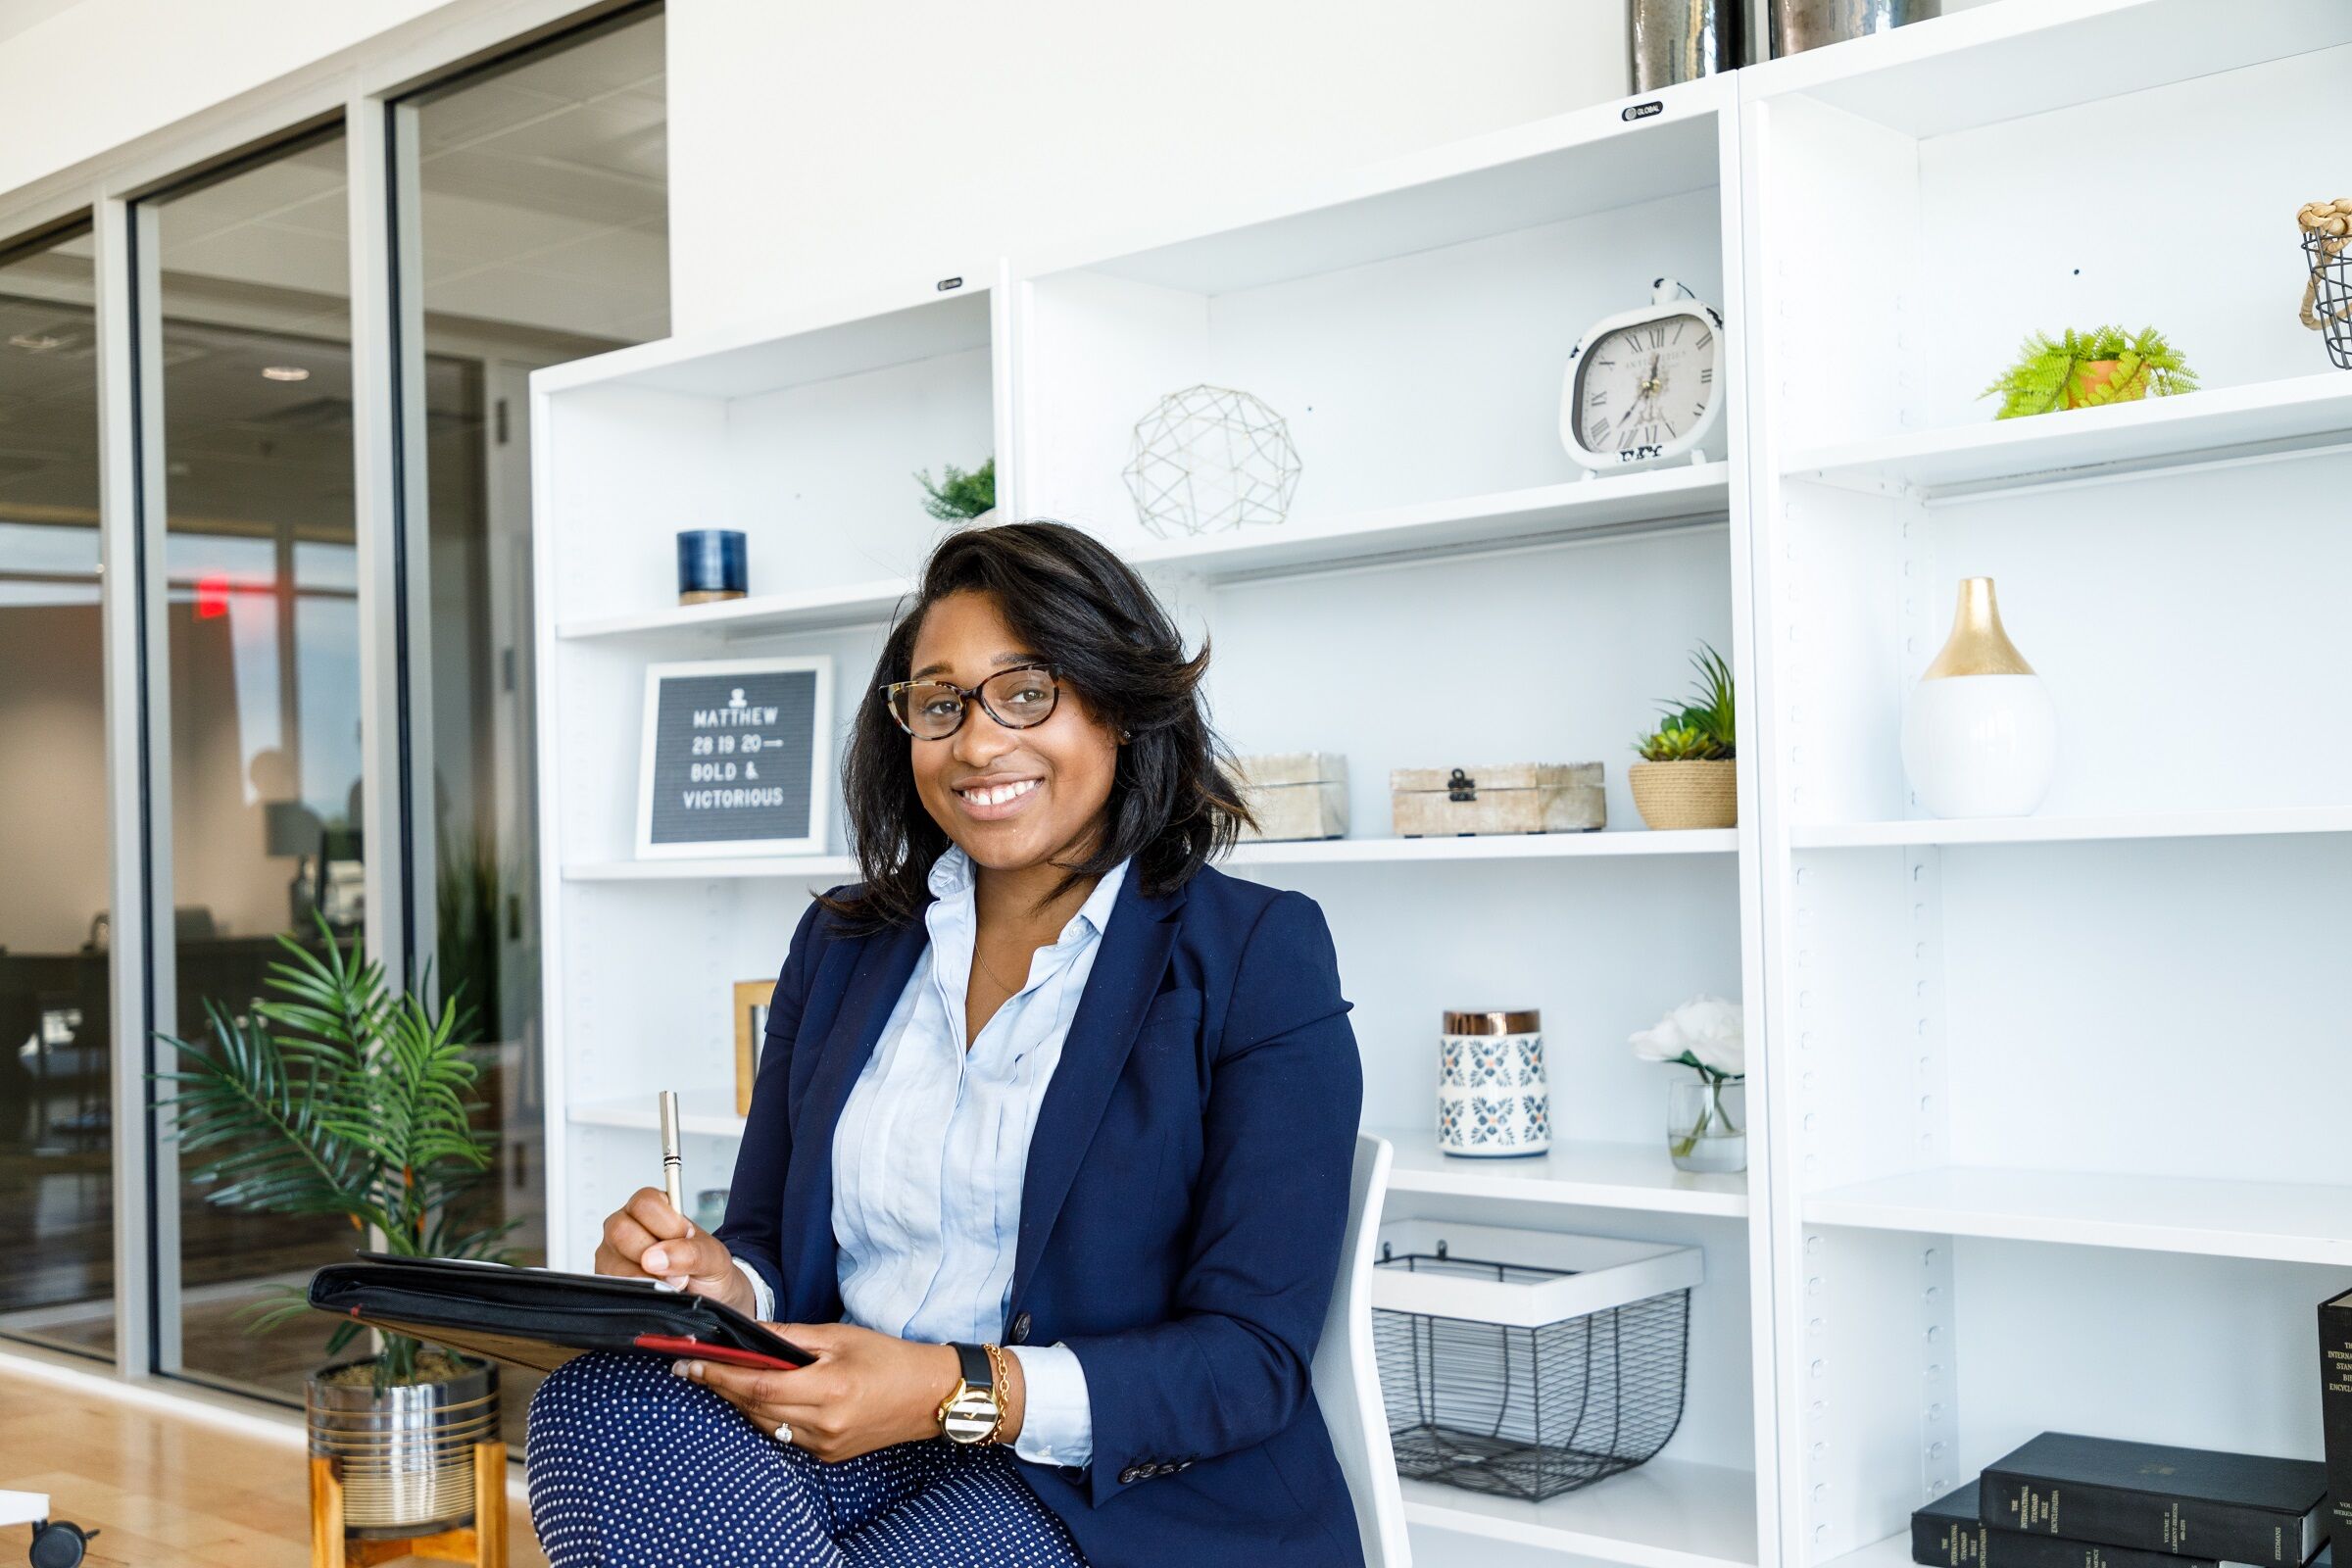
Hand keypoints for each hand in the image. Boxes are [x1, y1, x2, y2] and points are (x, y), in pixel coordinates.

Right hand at [593, 1186, 754, 1316]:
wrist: (708, 1298)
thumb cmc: (706, 1270)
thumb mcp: (713, 1257)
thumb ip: (692, 1252)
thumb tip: (655, 1258)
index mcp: (654, 1209)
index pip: (644, 1203)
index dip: (665, 1223)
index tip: (684, 1237)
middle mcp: (627, 1226)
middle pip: (620, 1230)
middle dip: (652, 1255)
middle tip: (676, 1268)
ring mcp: (612, 1254)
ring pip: (612, 1261)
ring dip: (645, 1278)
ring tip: (668, 1283)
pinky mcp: (606, 1279)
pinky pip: (610, 1284)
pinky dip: (636, 1292)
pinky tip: (652, 1292)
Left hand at [675, 1323, 1023, 1462]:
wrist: (929, 1394)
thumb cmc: (889, 1358)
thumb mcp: (840, 1336)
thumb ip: (790, 1337)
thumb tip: (748, 1331)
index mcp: (828, 1389)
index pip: (757, 1384)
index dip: (719, 1374)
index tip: (690, 1362)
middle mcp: (822, 1424)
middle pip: (754, 1407)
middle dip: (720, 1386)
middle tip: (690, 1366)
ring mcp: (823, 1444)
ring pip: (764, 1424)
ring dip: (739, 1401)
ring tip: (717, 1378)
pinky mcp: (827, 1455)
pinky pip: (782, 1435)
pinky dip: (764, 1415)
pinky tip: (757, 1396)